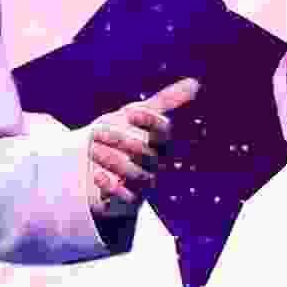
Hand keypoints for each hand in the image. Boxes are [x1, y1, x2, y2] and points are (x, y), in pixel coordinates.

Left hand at [85, 78, 199, 218]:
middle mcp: (154, 166)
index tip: (131, 112)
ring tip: (92, 149)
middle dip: (122, 140)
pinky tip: (97, 175)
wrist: (95, 168)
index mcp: (159, 144)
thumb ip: (164, 102)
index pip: (164, 133)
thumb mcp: (137, 116)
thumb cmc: (121, 139)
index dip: (151, 122)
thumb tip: (195, 83)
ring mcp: (141, 186)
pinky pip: (125, 200)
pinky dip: (111, 187)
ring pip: (137, 175)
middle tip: (96, 132)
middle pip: (147, 154)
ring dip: (113, 161)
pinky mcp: (126, 203)